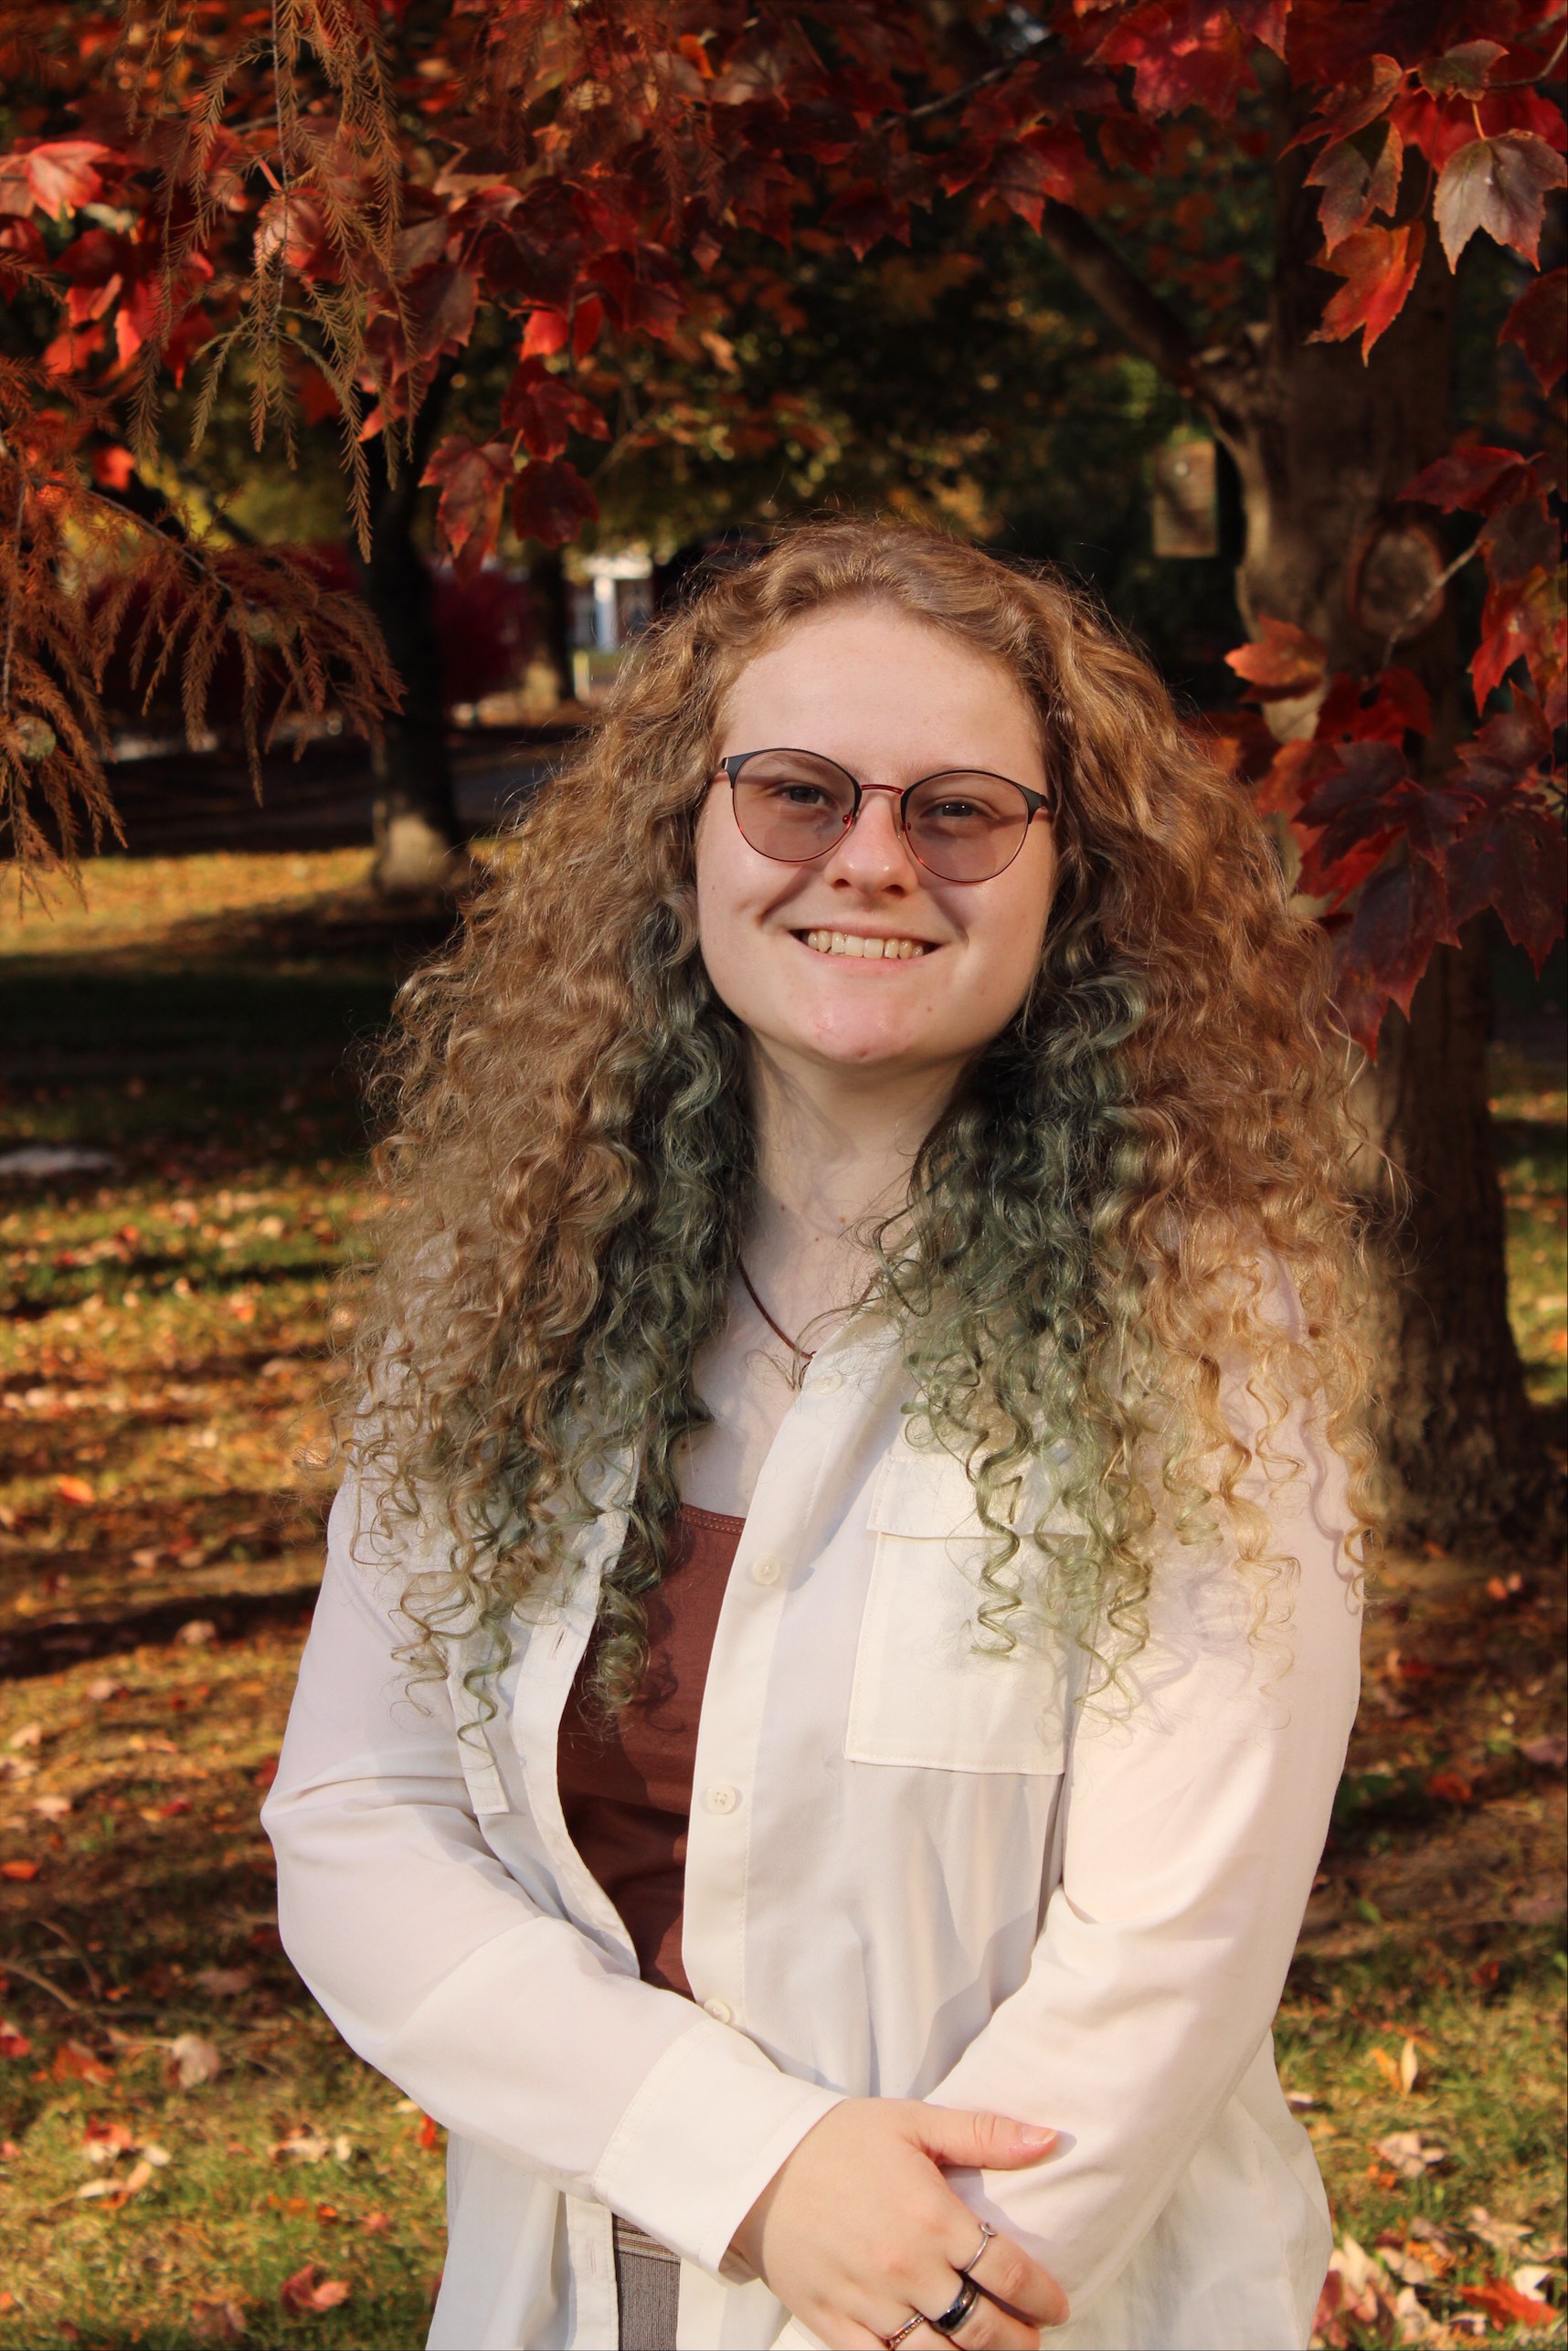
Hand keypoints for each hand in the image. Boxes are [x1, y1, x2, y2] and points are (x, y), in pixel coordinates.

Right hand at [728, 2099, 1068, 2348]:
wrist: (758, 2165)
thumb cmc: (839, 2139)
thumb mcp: (913, 2122)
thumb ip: (984, 2134)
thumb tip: (1047, 2140)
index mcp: (930, 2216)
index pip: (1006, 2271)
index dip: (1042, 2296)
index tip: (1057, 2306)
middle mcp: (904, 2267)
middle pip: (981, 2327)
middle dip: (1018, 2340)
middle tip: (1031, 2338)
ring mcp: (868, 2303)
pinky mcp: (833, 2326)